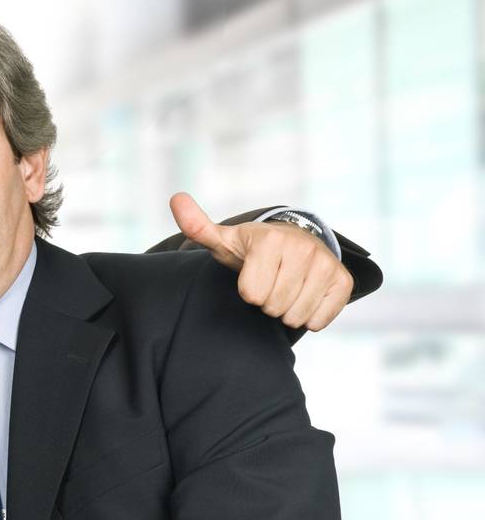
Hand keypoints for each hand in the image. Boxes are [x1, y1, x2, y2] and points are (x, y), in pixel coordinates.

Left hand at [171, 192, 352, 330]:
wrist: (293, 245)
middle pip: (272, 306)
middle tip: (270, 282)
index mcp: (270, 240)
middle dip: (266, 302)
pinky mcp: (343, 281)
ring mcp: (326, 263)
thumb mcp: (223, 240)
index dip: (247, 291)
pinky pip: (319, 320)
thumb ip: (197, 226)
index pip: (251, 294)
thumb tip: (176, 198)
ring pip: (295, 316)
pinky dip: (309, 316)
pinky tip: (305, 296)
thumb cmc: (251, 249)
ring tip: (285, 289)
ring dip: (286, 311)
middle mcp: (302, 248)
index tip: (252, 275)